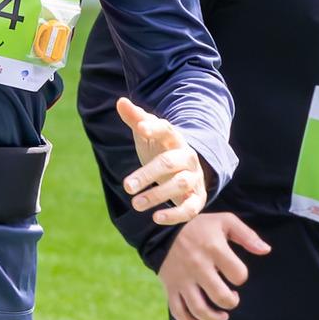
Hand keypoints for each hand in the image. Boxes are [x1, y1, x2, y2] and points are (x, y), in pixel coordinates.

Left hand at [116, 96, 210, 225]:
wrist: (187, 170)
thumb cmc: (162, 150)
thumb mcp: (148, 135)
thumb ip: (136, 118)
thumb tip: (121, 101)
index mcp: (175, 139)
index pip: (167, 129)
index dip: (154, 128)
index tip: (139, 128)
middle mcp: (187, 157)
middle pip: (169, 163)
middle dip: (147, 174)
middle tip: (126, 186)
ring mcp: (194, 178)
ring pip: (180, 184)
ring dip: (157, 195)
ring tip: (135, 204)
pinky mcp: (197, 199)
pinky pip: (190, 208)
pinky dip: (175, 215)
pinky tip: (156, 218)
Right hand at [157, 211, 268, 319]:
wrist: (163, 229)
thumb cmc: (200, 226)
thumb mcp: (225, 221)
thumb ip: (247, 235)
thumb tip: (266, 250)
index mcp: (213, 248)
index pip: (238, 274)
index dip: (241, 278)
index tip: (236, 275)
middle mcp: (197, 266)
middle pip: (221, 297)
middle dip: (232, 302)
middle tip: (232, 297)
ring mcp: (182, 279)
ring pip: (199, 309)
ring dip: (214, 318)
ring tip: (221, 316)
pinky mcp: (171, 287)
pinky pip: (178, 312)